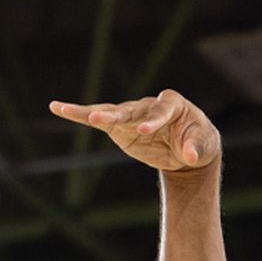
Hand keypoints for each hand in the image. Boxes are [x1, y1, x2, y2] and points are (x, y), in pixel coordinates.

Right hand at [49, 88, 218, 174]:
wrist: (189, 148)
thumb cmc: (198, 141)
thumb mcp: (203, 146)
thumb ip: (196, 149)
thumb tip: (189, 156)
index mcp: (172, 104)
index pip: (161, 110)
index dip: (153, 120)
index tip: (145, 131)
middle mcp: (149, 105)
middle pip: (130, 109)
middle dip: (115, 115)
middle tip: (98, 120)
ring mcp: (132, 115)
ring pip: (109, 112)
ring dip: (88, 113)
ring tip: (64, 109)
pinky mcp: (120, 127)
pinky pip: (97, 120)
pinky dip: (79, 115)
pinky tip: (58, 108)